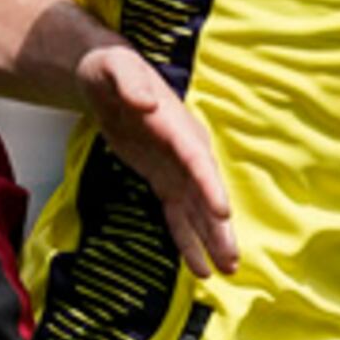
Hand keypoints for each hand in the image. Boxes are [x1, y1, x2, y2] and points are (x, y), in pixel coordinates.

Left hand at [74, 43, 241, 277]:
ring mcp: (177, 169)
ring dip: (211, 241)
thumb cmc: (112, 70)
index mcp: (178, 126)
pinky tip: (198, 266)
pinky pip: (178, 216)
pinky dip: (187, 240)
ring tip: (226, 271)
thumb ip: (129, 82)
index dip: (210, 186)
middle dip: (219, 227)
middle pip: (207, 193)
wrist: (107, 80)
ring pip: (197, 211)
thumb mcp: (115, 68)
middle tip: (232, 258)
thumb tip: (146, 101)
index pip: (198, 159)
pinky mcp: (165, 181)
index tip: (223, 212)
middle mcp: (186, 151)